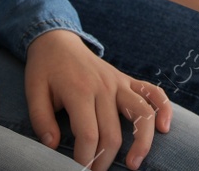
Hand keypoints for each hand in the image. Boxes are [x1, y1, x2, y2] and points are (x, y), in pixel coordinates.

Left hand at [24, 29, 171, 169]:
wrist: (57, 40)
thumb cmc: (45, 69)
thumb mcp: (33, 92)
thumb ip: (41, 121)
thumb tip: (53, 146)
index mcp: (80, 91)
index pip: (88, 134)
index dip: (84, 158)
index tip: (77, 170)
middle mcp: (104, 87)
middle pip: (112, 133)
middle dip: (104, 161)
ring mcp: (119, 83)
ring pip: (142, 114)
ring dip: (141, 143)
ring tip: (133, 164)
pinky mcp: (127, 80)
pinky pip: (153, 92)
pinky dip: (164, 109)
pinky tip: (165, 128)